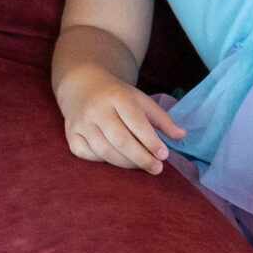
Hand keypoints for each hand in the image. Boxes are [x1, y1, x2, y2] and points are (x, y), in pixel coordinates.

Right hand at [57, 72, 183, 172]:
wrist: (82, 84)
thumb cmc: (117, 96)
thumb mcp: (140, 100)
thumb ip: (161, 118)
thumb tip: (182, 135)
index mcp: (117, 96)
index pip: (136, 122)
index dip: (151, 141)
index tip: (164, 155)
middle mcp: (97, 109)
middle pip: (120, 140)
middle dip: (141, 157)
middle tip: (157, 168)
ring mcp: (81, 122)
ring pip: (104, 150)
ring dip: (126, 163)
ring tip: (142, 166)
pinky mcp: (71, 134)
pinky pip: (87, 154)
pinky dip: (103, 161)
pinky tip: (116, 159)